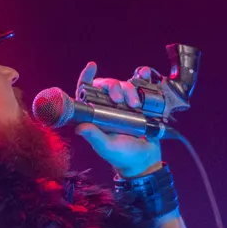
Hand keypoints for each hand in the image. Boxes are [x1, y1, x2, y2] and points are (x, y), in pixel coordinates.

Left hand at [73, 62, 162, 177]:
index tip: (92, 67)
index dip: (87, 77)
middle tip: (120, 101)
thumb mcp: (107, 148)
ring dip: (130, 91)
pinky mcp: (139, 104)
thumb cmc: (123, 156)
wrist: (146, 160)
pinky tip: (144, 77)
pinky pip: (140, 86)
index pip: (86, 92)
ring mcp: (124, 105)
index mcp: (95, 115)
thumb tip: (80, 128)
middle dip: (114, 88)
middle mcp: (108, 107)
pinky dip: (142, 78)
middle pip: (107, 86)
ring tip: (136, 106)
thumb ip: (95, 137)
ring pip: (124, 86)